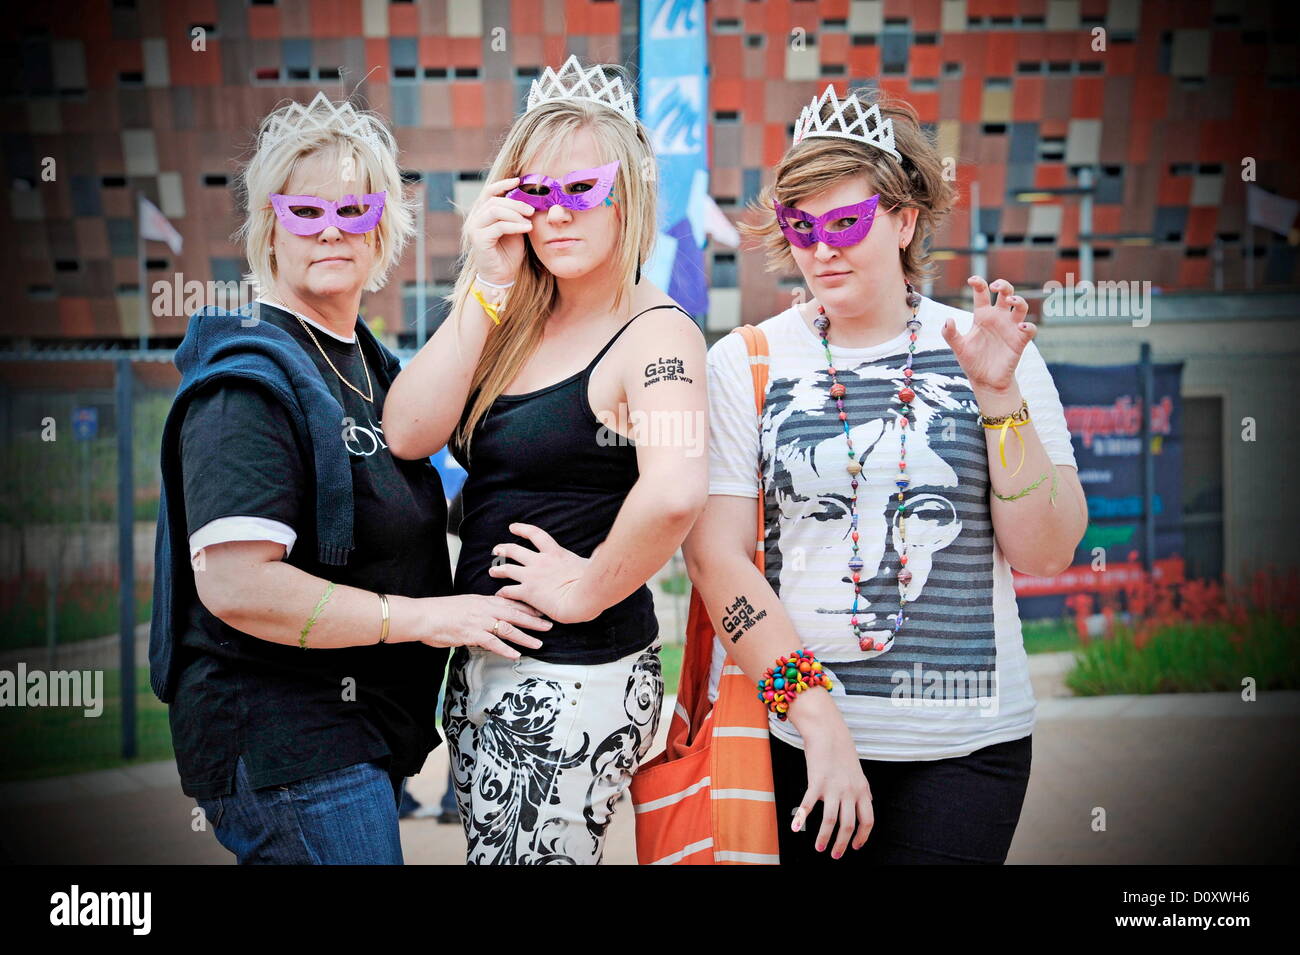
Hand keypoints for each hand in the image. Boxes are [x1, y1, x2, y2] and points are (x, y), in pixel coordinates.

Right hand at [412, 594, 549, 659]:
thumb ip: (479, 610)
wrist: (424, 616)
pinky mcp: (471, 633)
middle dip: (534, 620)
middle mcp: (484, 609)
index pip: (511, 602)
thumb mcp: (464, 605)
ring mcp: (479, 621)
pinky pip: (492, 642)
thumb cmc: (441, 612)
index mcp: (483, 601)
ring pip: (508, 628)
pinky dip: (505, 649)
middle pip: (515, 613)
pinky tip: (515, 655)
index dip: (528, 607)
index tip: (541, 610)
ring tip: (539, 643)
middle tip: (549, 625)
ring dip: (525, 636)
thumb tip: (490, 618)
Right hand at [465, 177, 534, 286]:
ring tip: (529, 220)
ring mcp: (474, 229)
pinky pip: (498, 227)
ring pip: (495, 211)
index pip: (488, 192)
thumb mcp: (514, 228)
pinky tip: (527, 228)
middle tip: (531, 209)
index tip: (519, 181)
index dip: (502, 184)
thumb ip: (515, 214)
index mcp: (481, 213)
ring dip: (515, 214)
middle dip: (515, 203)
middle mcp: (474, 219)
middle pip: (494, 201)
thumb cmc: (508, 252)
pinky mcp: (479, 240)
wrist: (501, 276)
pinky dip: (515, 226)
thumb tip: (528, 198)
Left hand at [488, 523, 598, 624]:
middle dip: (503, 549)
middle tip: (496, 550)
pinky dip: (502, 592)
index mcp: (554, 553)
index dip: (522, 529)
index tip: (513, 527)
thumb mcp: (593, 563)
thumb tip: (604, 546)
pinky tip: (498, 595)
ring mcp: (531, 576)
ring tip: (492, 571)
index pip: (535, 535)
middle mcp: (539, 562)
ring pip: (507, 569)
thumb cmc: (591, 581)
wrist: (581, 598)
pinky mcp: (527, 592)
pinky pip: (508, 591)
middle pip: (515, 551)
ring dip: (498, 570)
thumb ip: (596, 554)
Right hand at [788, 688, 873, 857]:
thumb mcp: (858, 772)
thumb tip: (869, 802)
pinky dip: (801, 818)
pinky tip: (795, 827)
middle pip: (848, 825)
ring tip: (819, 848)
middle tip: (835, 855)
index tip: (856, 847)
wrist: (828, 731)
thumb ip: (863, 789)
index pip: (868, 820)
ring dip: (824, 837)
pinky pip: (808, 804)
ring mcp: (833, 787)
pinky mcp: (816, 781)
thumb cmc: (841, 751)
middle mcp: (850, 791)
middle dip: (842, 844)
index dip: (863, 837)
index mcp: (862, 790)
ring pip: (830, 820)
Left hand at [941, 276, 1034, 401]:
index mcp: (982, 315)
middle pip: (1006, 293)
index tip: (972, 280)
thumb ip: (950, 334)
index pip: (982, 293)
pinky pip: (1030, 328)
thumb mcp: (958, 348)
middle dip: (1003, 285)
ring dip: (1018, 300)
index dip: (979, 283)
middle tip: (996, 287)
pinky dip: (1028, 325)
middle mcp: (998, 318)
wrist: (985, 381)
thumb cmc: (972, 362)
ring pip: (1021, 306)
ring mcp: (1010, 328)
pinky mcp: (1020, 341)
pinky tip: (1020, 326)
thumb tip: (948, 320)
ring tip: (1011, 301)